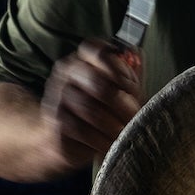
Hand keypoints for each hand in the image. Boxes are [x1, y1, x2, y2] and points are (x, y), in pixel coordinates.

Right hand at [38, 39, 143, 170]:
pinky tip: (109, 144)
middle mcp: (66, 74)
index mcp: (82, 59)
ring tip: (123, 132)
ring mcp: (56, 98)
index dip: (120, 68)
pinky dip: (100, 139)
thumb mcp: (116, 91)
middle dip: (122, 102)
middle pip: (97, 82)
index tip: (132, 87)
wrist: (62, 139)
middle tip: (134, 116)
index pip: (98, 51)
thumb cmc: (97, 111)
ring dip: (113, 124)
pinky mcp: (54, 124)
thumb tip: (139, 58)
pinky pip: (81, 131)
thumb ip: (129, 75)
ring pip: (89, 109)